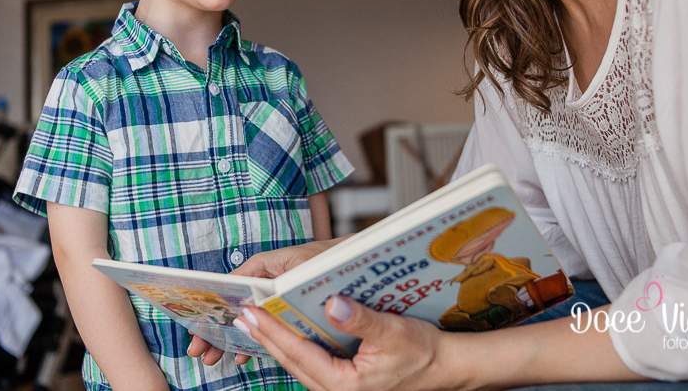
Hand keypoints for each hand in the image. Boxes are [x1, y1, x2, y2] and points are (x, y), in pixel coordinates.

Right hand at [190, 238, 346, 366]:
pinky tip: (243, 355)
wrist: (356, 257)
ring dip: (230, 336)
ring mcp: (276, 292)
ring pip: (248, 317)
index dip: (214, 306)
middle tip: (199, 350)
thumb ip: (275, 284)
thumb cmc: (327, 255)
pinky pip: (266, 322)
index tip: (198, 325)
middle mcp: (267, 278)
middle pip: (234, 304)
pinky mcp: (288, 305)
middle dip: (215, 327)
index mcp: (265, 265)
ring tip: (213, 358)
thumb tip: (252, 306)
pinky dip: (254, 338)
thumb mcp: (299, 268)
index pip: (231, 285)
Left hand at [232, 296, 455, 390]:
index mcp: (344, 384)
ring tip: (257, 321)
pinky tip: (288, 332)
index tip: (251, 313)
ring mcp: (339, 390)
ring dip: (277, 342)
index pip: (298, 353)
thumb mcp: (393, 331)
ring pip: (299, 364)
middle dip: (265, 337)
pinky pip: (311, 364)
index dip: (272, 332)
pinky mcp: (344, 383)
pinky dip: (296, 347)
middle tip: (242, 314)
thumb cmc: (423, 353)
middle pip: (292, 362)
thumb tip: (332, 304)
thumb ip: (362, 319)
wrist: (445, 368)